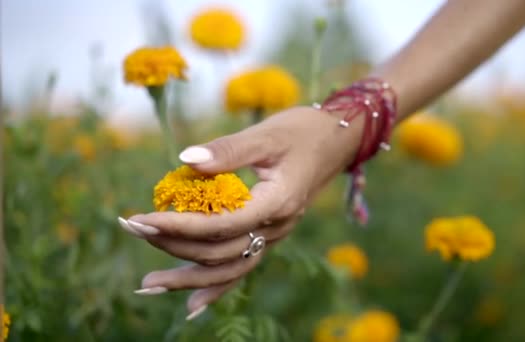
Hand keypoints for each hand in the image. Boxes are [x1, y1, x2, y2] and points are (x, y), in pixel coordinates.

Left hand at [118, 106, 362, 318]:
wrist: (337, 141)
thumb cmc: (302, 132)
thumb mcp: (266, 135)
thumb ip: (228, 150)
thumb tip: (185, 159)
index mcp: (277, 203)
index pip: (221, 225)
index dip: (180, 226)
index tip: (141, 219)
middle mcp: (277, 228)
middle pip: (220, 252)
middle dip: (172, 246)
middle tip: (132, 230)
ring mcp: (275, 236)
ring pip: (229, 269)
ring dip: (188, 278)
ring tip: (148, 283)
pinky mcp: (269, 235)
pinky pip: (242, 267)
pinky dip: (217, 288)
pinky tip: (191, 306)